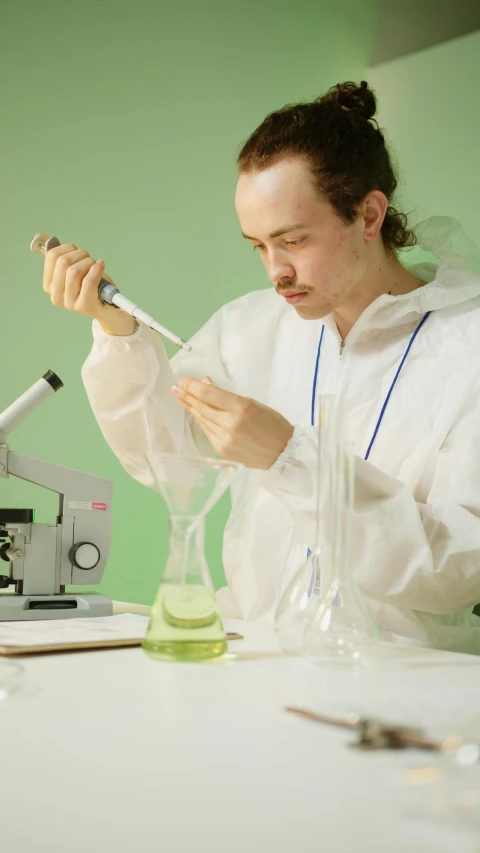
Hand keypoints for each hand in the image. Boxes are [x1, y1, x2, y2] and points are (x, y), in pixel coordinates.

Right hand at [40, 236, 135, 335]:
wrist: (107, 307)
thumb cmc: (90, 285)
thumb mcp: (72, 268)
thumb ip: (57, 254)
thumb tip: (38, 235)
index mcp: (49, 285)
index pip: (51, 257)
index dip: (67, 248)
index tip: (76, 252)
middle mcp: (56, 295)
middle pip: (63, 262)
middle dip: (80, 254)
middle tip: (88, 259)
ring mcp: (70, 303)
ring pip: (74, 271)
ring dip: (89, 262)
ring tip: (95, 265)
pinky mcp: (85, 306)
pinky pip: (88, 281)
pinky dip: (97, 269)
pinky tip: (101, 265)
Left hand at [172, 377, 293, 468]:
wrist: (283, 452)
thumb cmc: (272, 424)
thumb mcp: (253, 403)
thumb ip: (228, 396)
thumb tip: (207, 384)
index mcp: (241, 407)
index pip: (209, 394)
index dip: (192, 386)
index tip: (182, 381)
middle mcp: (230, 424)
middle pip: (202, 407)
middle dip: (187, 396)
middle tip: (176, 388)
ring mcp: (225, 439)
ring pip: (202, 420)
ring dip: (191, 408)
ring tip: (182, 398)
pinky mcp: (222, 450)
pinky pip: (208, 432)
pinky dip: (202, 421)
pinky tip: (197, 414)